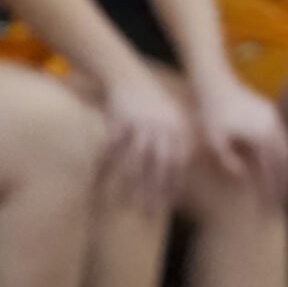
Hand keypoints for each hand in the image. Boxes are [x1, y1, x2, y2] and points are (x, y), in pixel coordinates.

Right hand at [100, 70, 193, 211]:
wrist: (129, 75)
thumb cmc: (152, 101)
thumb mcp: (172, 117)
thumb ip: (178, 140)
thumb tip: (183, 165)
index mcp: (177, 128)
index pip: (178, 162)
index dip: (174, 183)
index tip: (170, 204)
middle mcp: (162, 127)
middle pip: (160, 163)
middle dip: (155, 189)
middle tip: (150, 211)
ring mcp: (140, 123)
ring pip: (137, 158)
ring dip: (132, 182)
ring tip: (126, 202)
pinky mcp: (120, 119)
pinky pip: (114, 146)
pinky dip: (109, 163)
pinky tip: (104, 180)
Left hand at [193, 74, 287, 210]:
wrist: (216, 84)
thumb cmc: (210, 114)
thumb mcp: (215, 141)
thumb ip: (230, 161)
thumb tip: (245, 176)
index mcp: (262, 137)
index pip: (271, 170)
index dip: (272, 190)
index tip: (271, 207)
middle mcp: (275, 129)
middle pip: (285, 163)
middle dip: (286, 185)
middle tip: (285, 204)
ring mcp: (277, 120)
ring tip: (287, 188)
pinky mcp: (274, 115)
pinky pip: (285, 141)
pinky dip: (285, 157)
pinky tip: (281, 166)